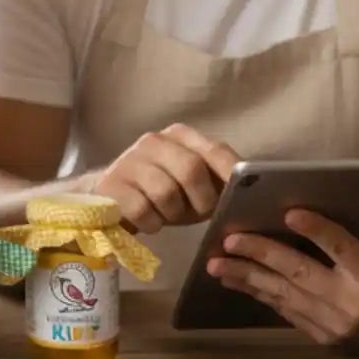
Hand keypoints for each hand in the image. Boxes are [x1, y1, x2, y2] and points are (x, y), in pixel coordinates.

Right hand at [90, 123, 241, 233]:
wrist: (109, 198)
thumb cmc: (161, 193)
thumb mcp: (192, 184)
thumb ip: (216, 180)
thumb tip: (249, 193)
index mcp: (180, 135)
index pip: (216, 150)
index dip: (232, 174)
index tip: (241, 197)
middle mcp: (154, 141)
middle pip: (191, 169)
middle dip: (201, 200)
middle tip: (198, 214)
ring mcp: (129, 160)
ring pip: (165, 193)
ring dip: (172, 214)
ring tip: (166, 216)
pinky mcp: (110, 184)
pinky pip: (142, 210)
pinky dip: (151, 223)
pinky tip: (147, 221)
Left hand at [207, 198, 358, 350]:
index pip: (341, 250)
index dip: (317, 231)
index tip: (290, 213)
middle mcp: (352, 304)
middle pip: (300, 272)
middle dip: (262, 254)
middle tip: (230, 240)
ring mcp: (336, 324)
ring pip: (284, 295)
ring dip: (248, 278)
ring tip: (216, 264)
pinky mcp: (326, 337)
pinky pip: (287, 312)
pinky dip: (261, 295)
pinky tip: (235, 281)